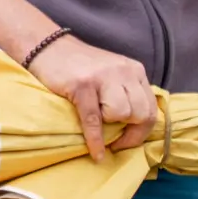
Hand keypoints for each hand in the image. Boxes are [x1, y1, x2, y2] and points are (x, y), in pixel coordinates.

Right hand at [25, 34, 157, 159]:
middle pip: (140, 114)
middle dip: (130, 132)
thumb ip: (129, 94)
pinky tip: (97, 153)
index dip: (142, 131)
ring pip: (121, 114)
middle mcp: (124, 72)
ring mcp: (103, 77)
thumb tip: (138, 128)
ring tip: (97, 119)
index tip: (129, 141)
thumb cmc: (81, 67)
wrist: (46, 45)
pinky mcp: (81, 85)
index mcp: (135, 71)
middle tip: (116, 141)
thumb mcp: (114, 74)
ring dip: (110, 123)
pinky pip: (94, 119)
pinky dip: (96, 140)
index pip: (151, 109)